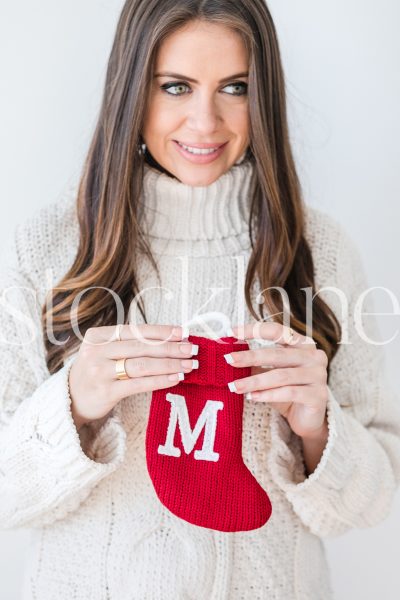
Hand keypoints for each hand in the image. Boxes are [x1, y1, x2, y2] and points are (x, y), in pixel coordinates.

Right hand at [69, 324, 198, 430]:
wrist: (70, 400)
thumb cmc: (96, 372)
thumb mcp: (104, 351)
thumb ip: (130, 343)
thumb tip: (170, 338)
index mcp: (97, 336)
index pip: (135, 330)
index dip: (161, 331)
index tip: (183, 332)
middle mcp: (96, 351)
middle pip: (141, 347)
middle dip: (171, 347)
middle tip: (192, 348)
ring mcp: (100, 372)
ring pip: (142, 364)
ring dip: (170, 364)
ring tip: (189, 364)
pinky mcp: (106, 392)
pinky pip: (139, 384)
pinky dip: (160, 380)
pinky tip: (176, 378)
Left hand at [224, 322, 328, 440]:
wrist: (307, 419)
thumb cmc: (287, 391)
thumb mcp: (269, 373)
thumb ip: (256, 363)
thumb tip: (230, 354)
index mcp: (302, 344)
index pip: (277, 331)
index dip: (254, 330)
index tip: (232, 332)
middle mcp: (314, 356)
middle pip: (278, 354)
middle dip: (250, 357)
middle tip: (229, 360)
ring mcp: (319, 376)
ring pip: (282, 375)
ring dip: (255, 381)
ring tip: (235, 386)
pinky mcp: (319, 395)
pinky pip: (290, 392)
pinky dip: (269, 394)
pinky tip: (253, 397)